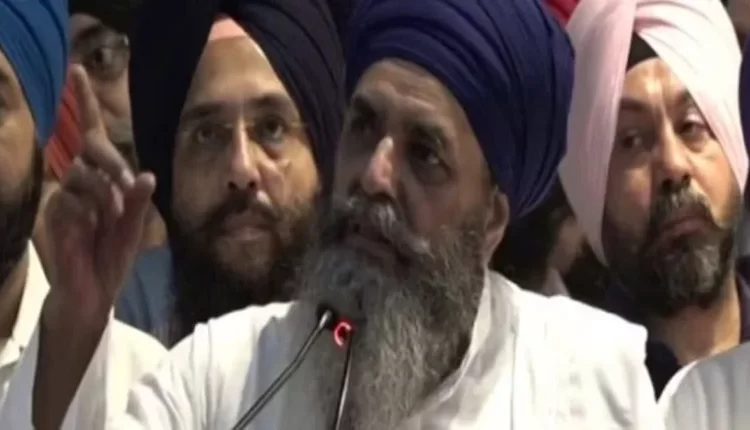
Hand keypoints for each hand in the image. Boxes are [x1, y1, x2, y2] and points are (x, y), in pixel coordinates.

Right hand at [43, 66, 154, 327]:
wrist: (91, 294)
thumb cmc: (111, 259)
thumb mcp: (133, 230)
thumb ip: (138, 204)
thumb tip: (147, 175)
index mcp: (101, 183)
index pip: (92, 139)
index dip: (85, 104)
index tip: (78, 70)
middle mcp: (79, 185)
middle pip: (89, 150)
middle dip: (113, 163)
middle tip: (129, 185)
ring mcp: (63, 198)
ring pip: (81, 174)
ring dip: (104, 195)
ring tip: (112, 221)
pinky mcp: (52, 215)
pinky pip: (70, 199)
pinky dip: (89, 211)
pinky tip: (93, 230)